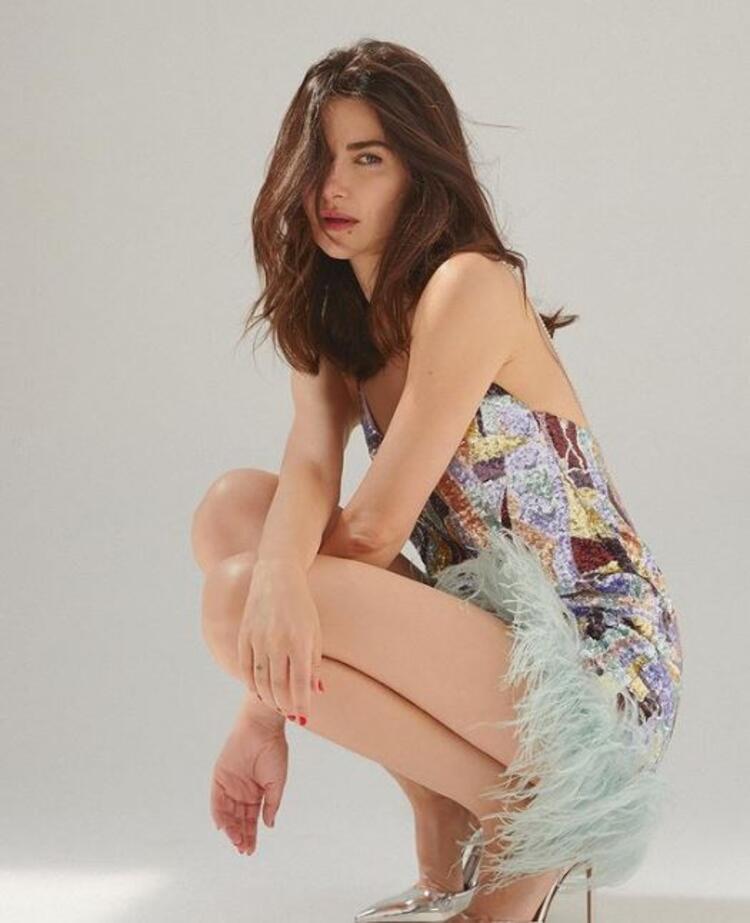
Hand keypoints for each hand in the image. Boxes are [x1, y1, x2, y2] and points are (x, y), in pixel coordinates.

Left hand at [210, 711, 288, 854]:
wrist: (262, 730)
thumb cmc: (273, 751)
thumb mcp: (277, 783)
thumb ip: (272, 804)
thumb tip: (269, 825)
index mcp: (257, 792)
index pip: (252, 818)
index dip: (251, 834)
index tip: (251, 850)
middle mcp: (242, 791)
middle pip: (239, 819)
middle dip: (241, 835)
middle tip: (244, 850)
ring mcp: (230, 785)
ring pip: (228, 813)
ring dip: (231, 828)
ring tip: (237, 842)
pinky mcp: (220, 777)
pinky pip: (216, 800)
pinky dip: (218, 814)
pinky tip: (223, 827)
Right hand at [238, 559, 322, 720]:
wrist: (278, 576)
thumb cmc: (302, 606)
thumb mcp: (315, 632)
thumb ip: (315, 663)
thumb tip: (317, 691)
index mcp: (299, 641)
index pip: (300, 683)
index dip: (302, 704)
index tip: (304, 718)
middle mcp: (277, 641)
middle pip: (278, 686)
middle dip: (285, 705)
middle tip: (291, 715)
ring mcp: (258, 638)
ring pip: (260, 680)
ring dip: (269, 698)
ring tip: (278, 706)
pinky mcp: (244, 635)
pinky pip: (246, 668)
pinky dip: (252, 684)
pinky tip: (260, 691)